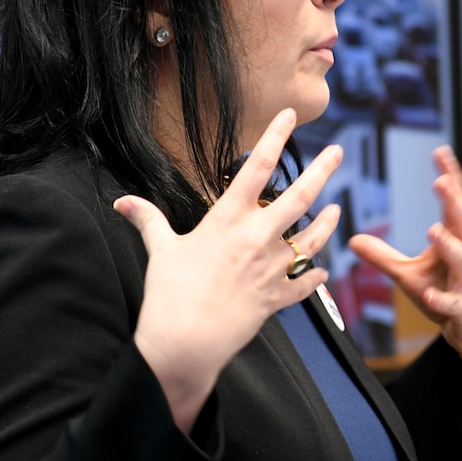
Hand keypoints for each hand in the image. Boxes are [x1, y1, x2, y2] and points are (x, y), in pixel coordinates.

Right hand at [115, 109, 343, 431]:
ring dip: (327, 223)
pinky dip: (315, 276)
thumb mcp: (160, 250)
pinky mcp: (277, 298)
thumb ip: (148, 220)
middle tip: (337, 153)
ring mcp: (271, 269)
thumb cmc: (170, 295)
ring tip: (337, 209)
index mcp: (228, 220)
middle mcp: (256, 239)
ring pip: (311, 239)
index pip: (258, 168)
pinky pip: (304, 284)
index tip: (289, 117)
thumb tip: (123, 202)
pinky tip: (322, 269)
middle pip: (300, 197)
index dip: (275, 138)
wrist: (185, 343)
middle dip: (322, 171)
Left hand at [348, 145, 461, 381]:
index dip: (450, 178)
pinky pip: (455, 304)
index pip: (455, 204)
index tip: (440, 152)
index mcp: (459, 241)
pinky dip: (442, 299)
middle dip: (454, 202)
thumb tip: (352, 239)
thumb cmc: (446, 294)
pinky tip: (429, 295)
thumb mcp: (410, 273)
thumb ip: (383, 255)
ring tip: (433, 230)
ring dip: (450, 245)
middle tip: (441, 181)